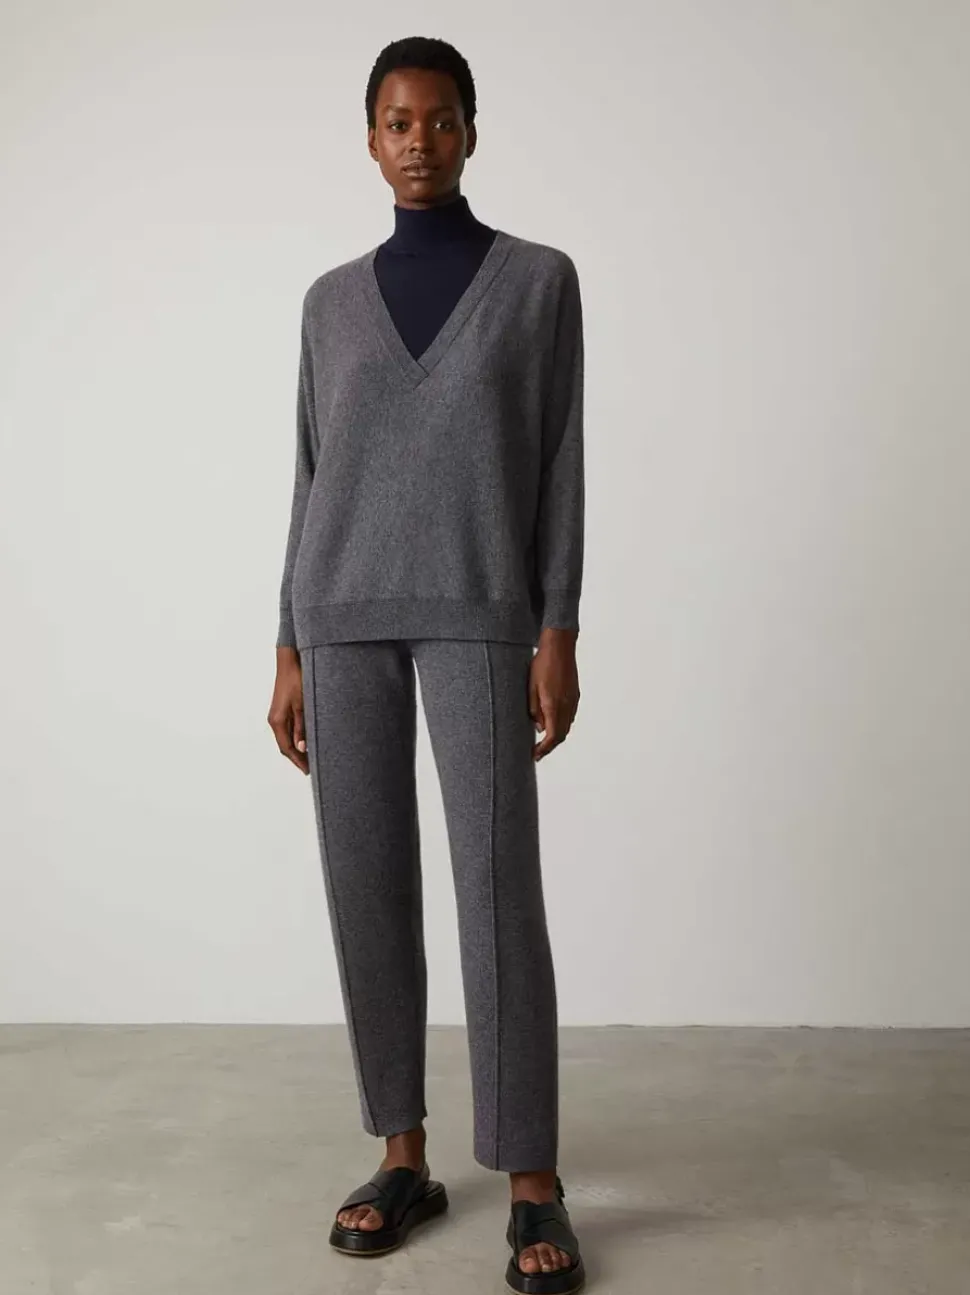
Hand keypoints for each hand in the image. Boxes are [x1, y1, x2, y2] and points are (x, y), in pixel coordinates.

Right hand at [268, 647, 308, 774]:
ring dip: (297, 748)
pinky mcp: (283, 709)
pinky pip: (288, 728)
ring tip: (310, 757)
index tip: (308, 770)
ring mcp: (278, 714)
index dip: (297, 760)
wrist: (290, 662)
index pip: (287, 748)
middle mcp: (275, 720)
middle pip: (285, 745)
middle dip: (297, 757)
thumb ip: (301, 727)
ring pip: (287, 737)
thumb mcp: (302, 705)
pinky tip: (306, 740)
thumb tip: (302, 747)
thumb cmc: (296, 680)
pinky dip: (297, 737)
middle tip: (310, 767)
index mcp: (277, 721)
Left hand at [528, 629, 579, 761]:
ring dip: (556, 736)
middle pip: (561, 735)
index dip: (544, 749)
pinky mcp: (575, 695)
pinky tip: (552, 723)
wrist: (560, 647)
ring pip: (567, 727)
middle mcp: (566, 706)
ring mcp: (573, 701)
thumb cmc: (542, 664)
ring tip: (543, 740)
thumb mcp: (531, 687)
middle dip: (549, 746)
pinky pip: (570, 717)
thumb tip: (539, 727)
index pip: (552, 736)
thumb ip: (534, 709)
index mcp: (554, 705)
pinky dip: (561, 725)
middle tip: (537, 752)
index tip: (535, 755)